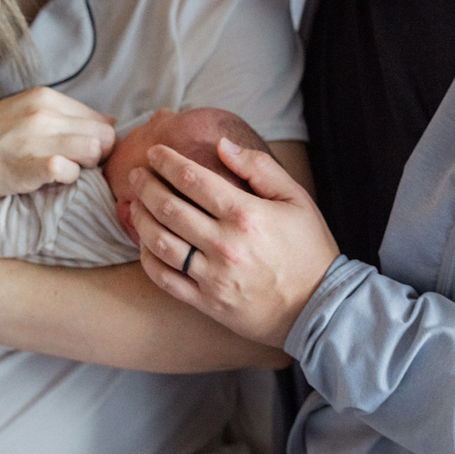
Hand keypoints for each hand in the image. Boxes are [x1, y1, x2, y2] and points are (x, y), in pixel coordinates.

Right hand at [0, 87, 114, 198]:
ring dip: (84, 169)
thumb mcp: (26, 111)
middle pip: (104, 137)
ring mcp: (35, 138)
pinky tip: (47, 182)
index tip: (82, 155)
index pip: (102, 120)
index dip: (99, 142)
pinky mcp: (26, 165)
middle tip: (75, 167)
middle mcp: (45, 113)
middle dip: (97, 156)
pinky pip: (68, 171)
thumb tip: (109, 123)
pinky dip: (66, 180)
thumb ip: (64, 116)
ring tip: (60, 174)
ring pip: (93, 151)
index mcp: (48, 98)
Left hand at [129, 138, 339, 346]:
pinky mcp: (207, 301)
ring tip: (134, 204)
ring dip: (140, 219)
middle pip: (168, 207)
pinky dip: (148, 258)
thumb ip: (260, 168)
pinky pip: (165, 278)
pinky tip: (145, 243)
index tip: (154, 152)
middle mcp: (225, 244)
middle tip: (136, 174)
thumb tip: (222, 145)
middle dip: (145, 185)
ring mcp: (213, 276)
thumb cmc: (309, 249)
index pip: (192, 179)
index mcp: (245, 214)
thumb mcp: (297, 199)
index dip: (166, 162)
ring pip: (160, 242)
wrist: (320, 308)